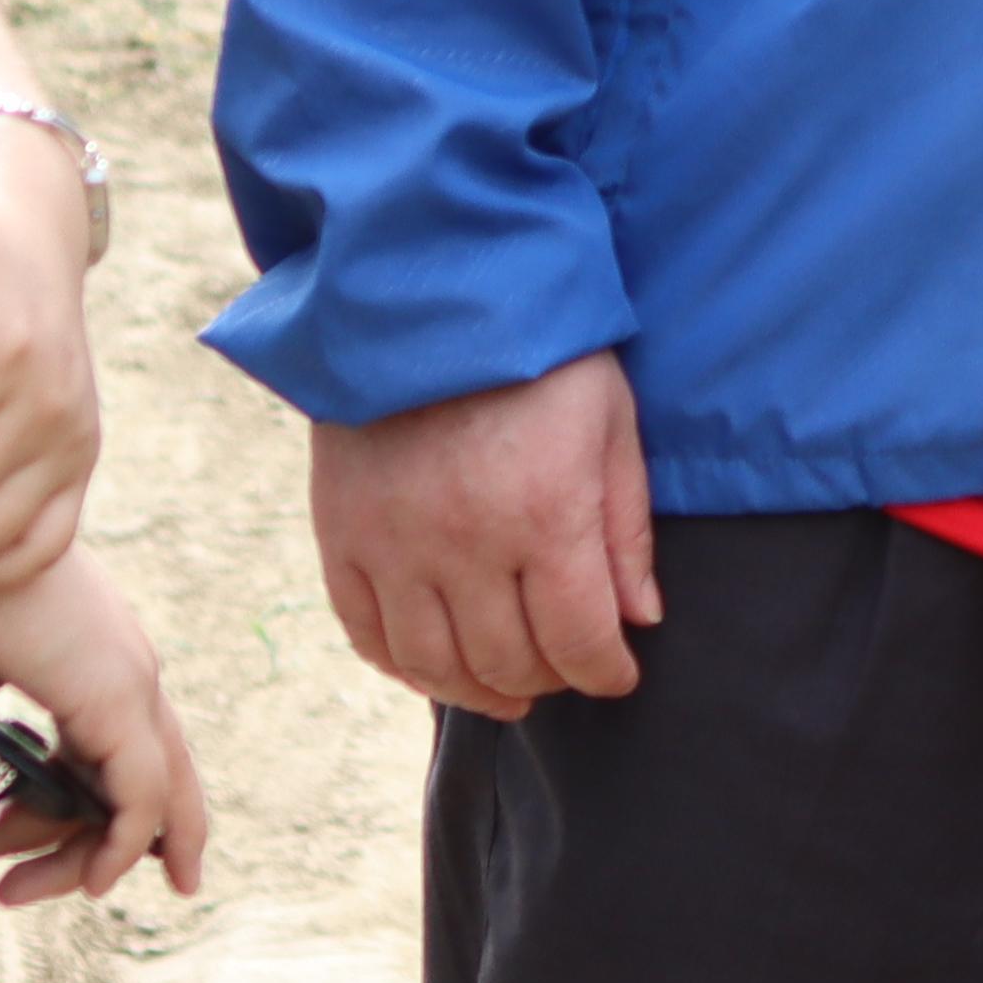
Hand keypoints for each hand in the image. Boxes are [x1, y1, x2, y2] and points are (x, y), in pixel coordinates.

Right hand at [0, 542, 209, 909]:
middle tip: (14, 893)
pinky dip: (121, 843)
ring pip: (140, 802)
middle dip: (85, 855)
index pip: (124, 764)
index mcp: (99, 667)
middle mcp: (130, 673)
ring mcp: (131, 680)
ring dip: (70, 857)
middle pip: (142, 791)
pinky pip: (141, 793)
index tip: (50, 873)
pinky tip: (89, 882)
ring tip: (4, 891)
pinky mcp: (117, 691)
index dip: (100, 825)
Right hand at [312, 350, 661, 721]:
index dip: (605, 674)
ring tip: (507, 688)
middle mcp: (465, 546)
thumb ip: (625, 529)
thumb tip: (640, 619)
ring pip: (433, 664)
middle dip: (549, 681)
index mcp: (545, 517)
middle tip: (566, 671)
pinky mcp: (342, 536)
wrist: (432, 291)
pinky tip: (434, 666)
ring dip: (477, 691)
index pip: (579, 641)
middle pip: (507, 662)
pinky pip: (365, 632)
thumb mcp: (611, 424)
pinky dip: (401, 665)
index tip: (618, 676)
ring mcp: (395, 547)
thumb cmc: (542, 353)